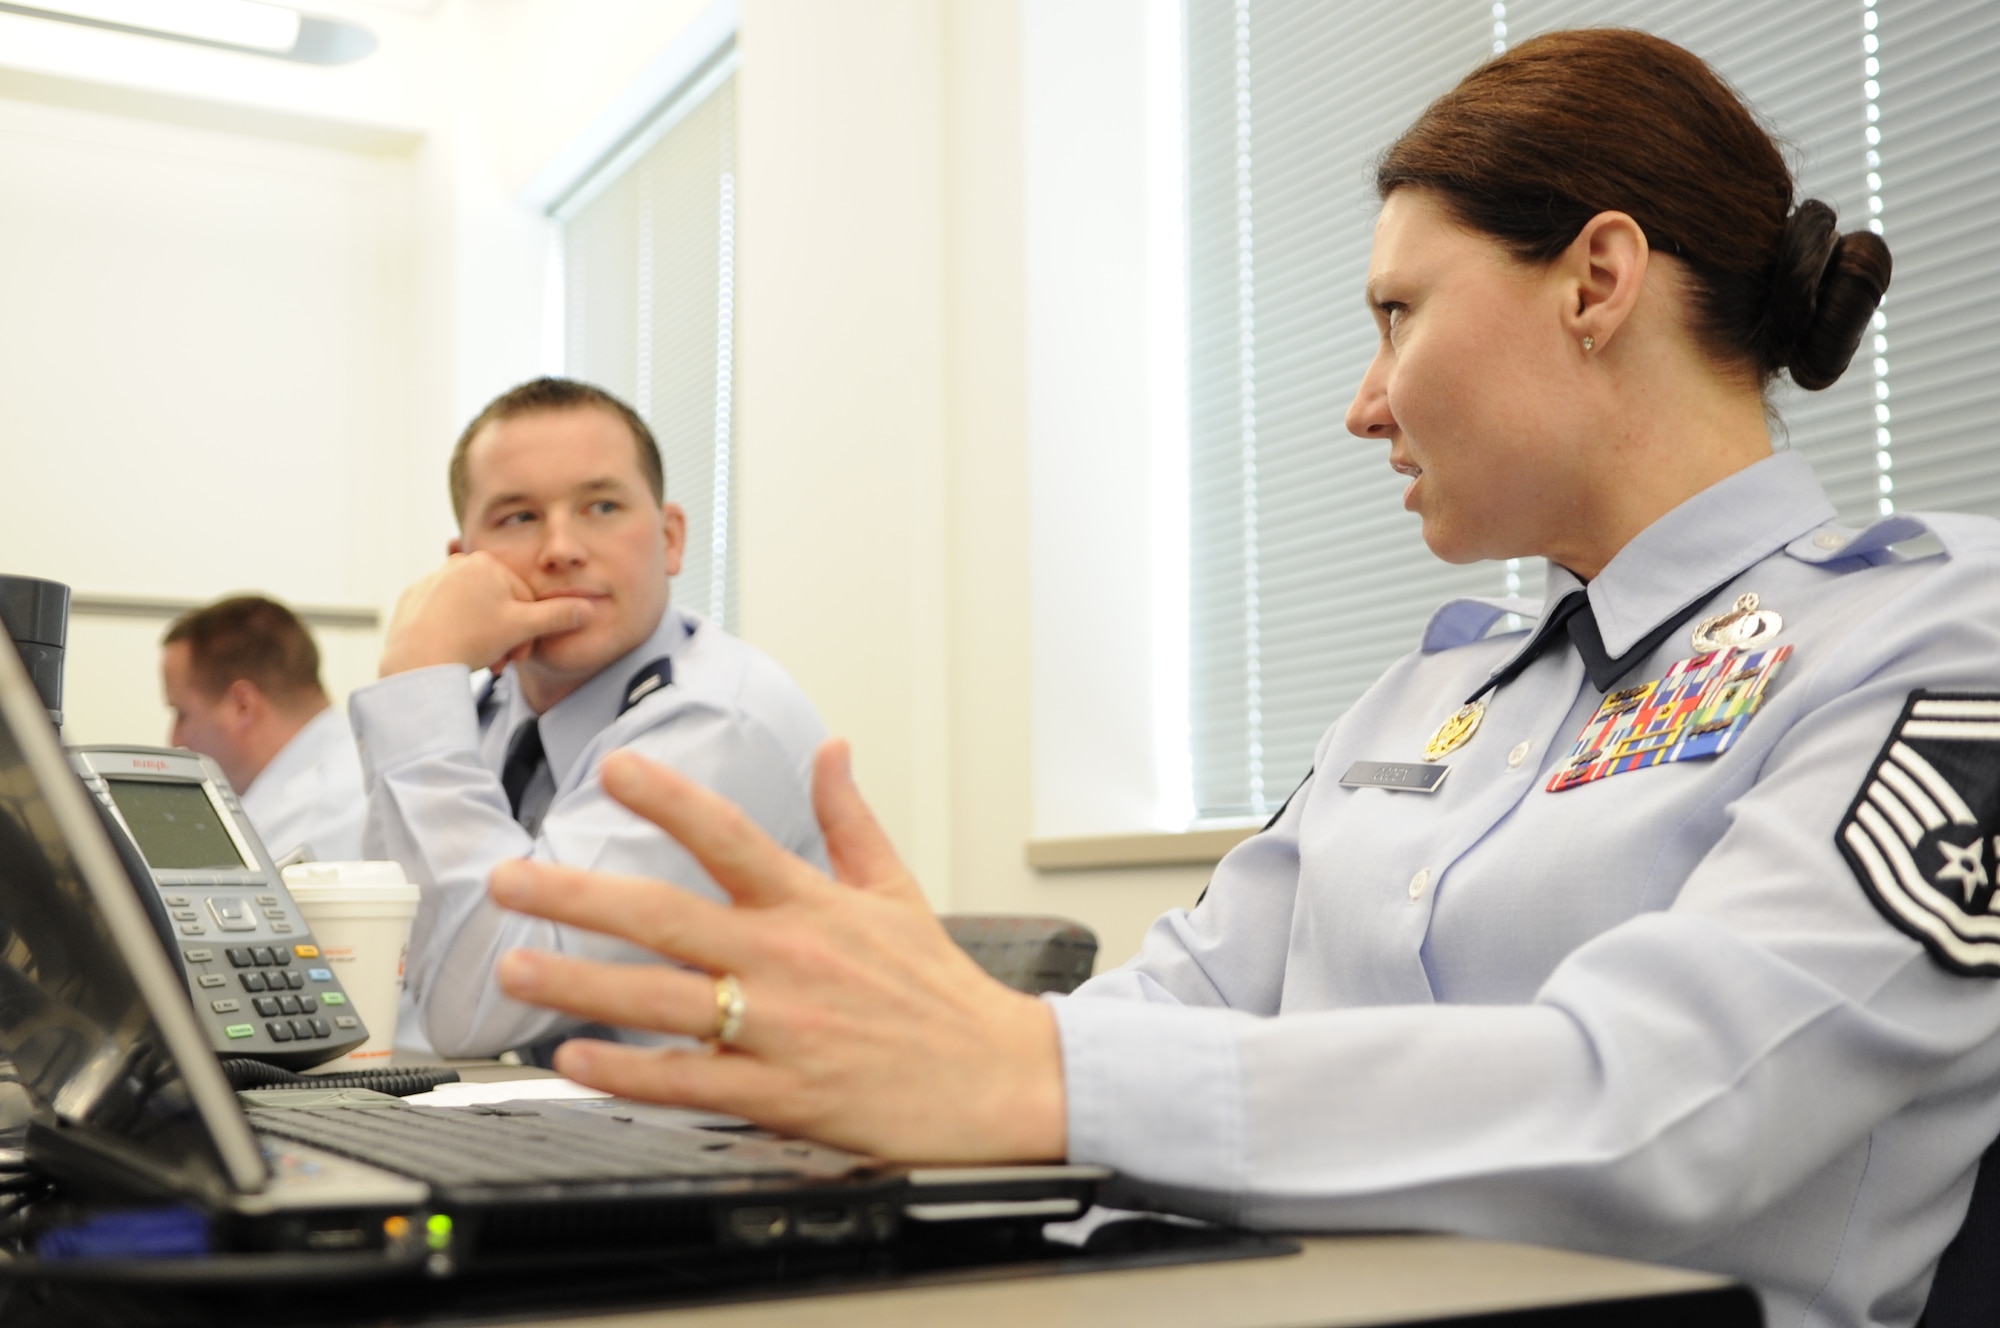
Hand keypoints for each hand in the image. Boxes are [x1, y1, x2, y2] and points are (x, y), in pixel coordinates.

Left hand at [378, 552, 592, 677]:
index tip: (521, 655)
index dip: (529, 630)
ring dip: (483, 637)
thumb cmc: (471, 639)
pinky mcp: (413, 599)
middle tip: (502, 663)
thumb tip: (589, 609)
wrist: (418, 660)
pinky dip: (454, 633)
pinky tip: (453, 651)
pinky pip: (445, 616)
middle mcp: (457, 564)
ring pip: (472, 610)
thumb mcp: (524, 628)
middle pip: (497, 604)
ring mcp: (432, 580)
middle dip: (505, 636)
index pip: (523, 597)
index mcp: (487, 563)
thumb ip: (559, 616)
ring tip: (479, 660)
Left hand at [489, 741, 1068, 1162]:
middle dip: (579, 897)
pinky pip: (691, 1082)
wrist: (997, 1080)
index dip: (672, 799)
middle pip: (667, 919)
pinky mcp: (781, 1095)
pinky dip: (631, 1073)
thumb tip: (834, 750)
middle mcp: (788, 960)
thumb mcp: (899, 891)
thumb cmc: (942, 993)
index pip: (730, 836)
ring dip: (581, 985)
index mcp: (813, 905)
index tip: (617, 768)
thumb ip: (851, 820)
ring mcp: (780, 1030)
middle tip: (511, 881)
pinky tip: (579, 1060)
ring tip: (516, 971)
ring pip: (662, 1002)